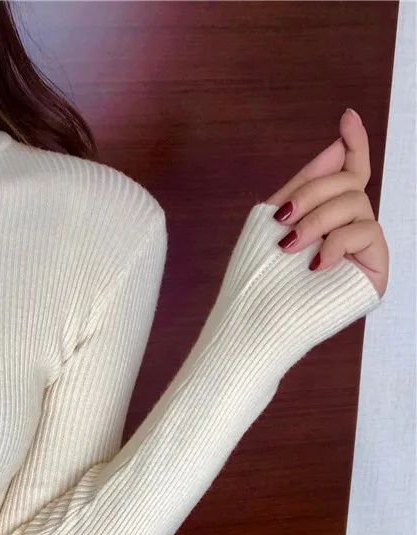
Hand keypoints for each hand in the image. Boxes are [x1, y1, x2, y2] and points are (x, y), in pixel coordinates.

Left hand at [265, 108, 388, 298]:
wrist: (257, 319)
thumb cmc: (259, 275)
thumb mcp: (273, 222)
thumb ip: (303, 185)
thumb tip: (336, 147)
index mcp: (325, 213)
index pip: (350, 170)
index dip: (353, 143)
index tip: (346, 117)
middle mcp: (348, 225)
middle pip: (348, 181)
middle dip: (312, 192)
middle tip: (282, 220)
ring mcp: (363, 246)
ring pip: (355, 203)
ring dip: (316, 220)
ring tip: (289, 246)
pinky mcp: (375, 267)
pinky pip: (367, 233)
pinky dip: (335, 244)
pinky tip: (315, 264)